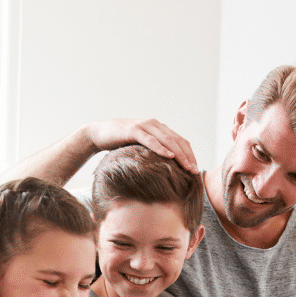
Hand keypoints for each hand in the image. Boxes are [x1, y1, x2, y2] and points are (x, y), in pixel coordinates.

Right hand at [84, 119, 198, 172]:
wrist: (100, 133)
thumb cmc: (120, 144)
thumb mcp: (140, 149)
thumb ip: (152, 153)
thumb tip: (165, 171)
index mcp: (159, 129)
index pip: (180, 141)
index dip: (189, 154)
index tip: (195, 170)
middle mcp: (154, 125)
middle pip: (177, 141)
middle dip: (188, 156)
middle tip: (195, 171)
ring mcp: (145, 126)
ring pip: (167, 140)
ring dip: (179, 154)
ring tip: (187, 166)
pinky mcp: (134, 130)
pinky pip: (150, 140)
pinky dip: (161, 148)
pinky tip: (169, 156)